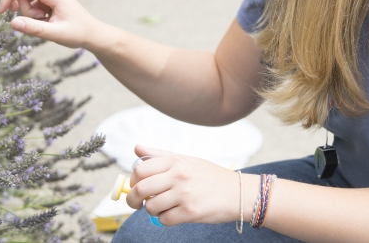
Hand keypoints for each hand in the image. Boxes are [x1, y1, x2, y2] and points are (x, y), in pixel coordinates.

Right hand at [0, 0, 98, 48]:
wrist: (91, 32)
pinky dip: (28, 4)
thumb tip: (13, 22)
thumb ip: (34, 29)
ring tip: (38, 18)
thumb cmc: (76, 33)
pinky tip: (41, 17)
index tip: (2, 12)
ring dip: (22, 2)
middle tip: (13, 13)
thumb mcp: (55, 34)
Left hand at [126, 144, 240, 226]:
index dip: (132, 179)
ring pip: (151, 206)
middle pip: (141, 188)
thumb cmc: (208, 175)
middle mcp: (178, 175)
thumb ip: (158, 155)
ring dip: (151, 210)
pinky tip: (172, 214)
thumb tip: (136, 148)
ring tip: (160, 207)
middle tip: (135, 203)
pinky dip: (164, 219)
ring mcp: (184, 194)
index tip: (135, 185)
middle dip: (133, 199)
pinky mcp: (190, 212)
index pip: (141, 169)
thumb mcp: (184, 159)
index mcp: (175, 161)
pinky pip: (165, 220)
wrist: (236, 191)